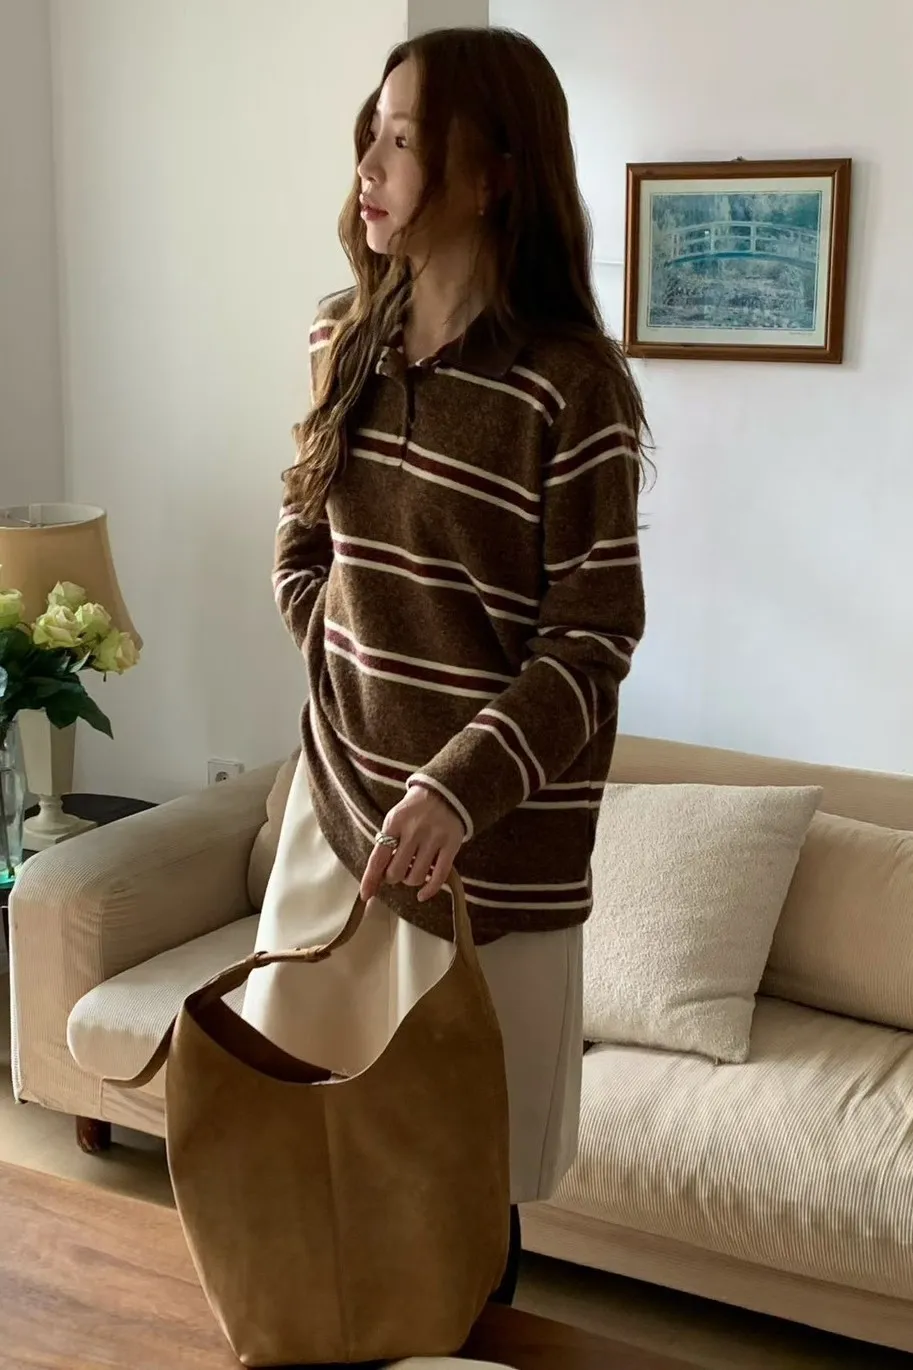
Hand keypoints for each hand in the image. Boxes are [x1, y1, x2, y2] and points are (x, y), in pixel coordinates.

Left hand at [361, 786, 464, 903]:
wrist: (444, 792)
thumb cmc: (414, 810)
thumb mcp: (395, 819)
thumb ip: (386, 844)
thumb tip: (375, 877)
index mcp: (395, 823)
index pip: (378, 858)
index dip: (370, 879)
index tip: (366, 895)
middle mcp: (414, 830)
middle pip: (396, 872)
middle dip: (393, 877)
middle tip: (398, 870)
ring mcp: (434, 838)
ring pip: (416, 877)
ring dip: (411, 880)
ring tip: (413, 870)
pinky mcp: (451, 845)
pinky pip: (439, 876)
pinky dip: (429, 890)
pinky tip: (422, 894)